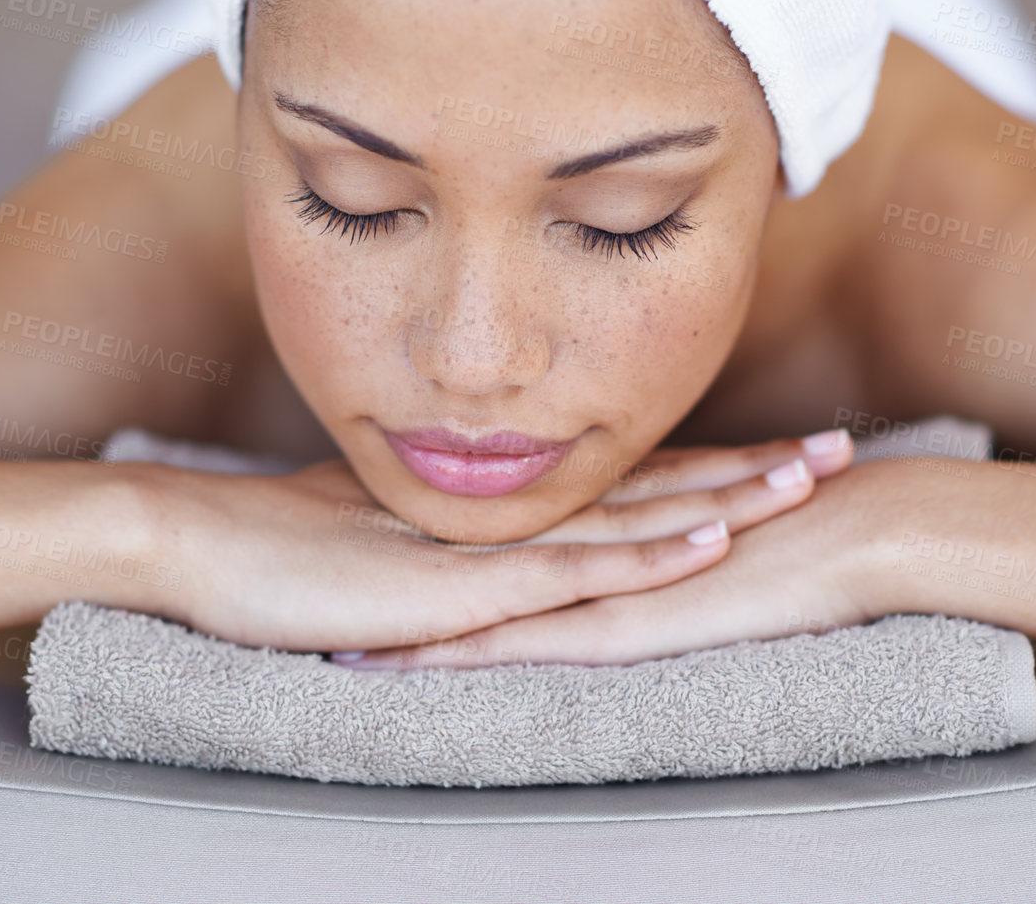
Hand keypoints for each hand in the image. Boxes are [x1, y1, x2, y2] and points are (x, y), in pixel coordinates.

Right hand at [124, 427, 849, 655]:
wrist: (195, 544)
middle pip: (654, 489)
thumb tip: (491, 546)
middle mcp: (511, 516)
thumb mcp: (389, 545)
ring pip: (633, 520)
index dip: (707, 465)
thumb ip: (452, 546)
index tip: (780, 449)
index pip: (626, 480)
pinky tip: (708, 544)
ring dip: (726, 502)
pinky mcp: (464, 586)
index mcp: (504, 507)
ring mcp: (492, 547)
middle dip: (751, 471)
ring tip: (809, 482)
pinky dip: (646, 557)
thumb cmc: (278, 547)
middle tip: (840, 449)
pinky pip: (574, 573)